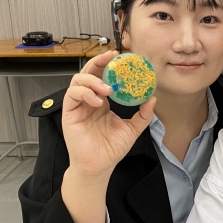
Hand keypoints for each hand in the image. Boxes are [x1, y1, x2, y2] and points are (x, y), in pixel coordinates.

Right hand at [61, 50, 155, 176]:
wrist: (100, 166)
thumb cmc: (112, 149)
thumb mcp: (132, 129)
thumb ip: (143, 114)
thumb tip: (153, 98)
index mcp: (102, 101)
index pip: (102, 76)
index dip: (108, 65)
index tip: (120, 57)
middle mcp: (89, 100)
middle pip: (88, 73)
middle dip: (98, 62)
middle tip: (111, 58)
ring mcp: (78, 106)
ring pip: (78, 81)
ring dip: (93, 80)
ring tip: (107, 89)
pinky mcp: (69, 113)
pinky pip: (72, 95)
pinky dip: (85, 93)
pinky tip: (98, 101)